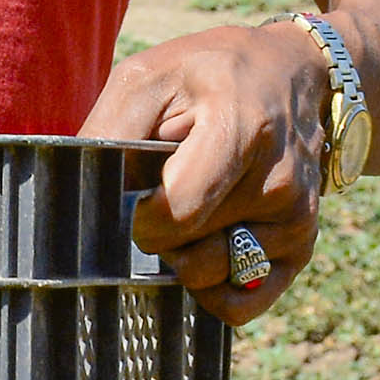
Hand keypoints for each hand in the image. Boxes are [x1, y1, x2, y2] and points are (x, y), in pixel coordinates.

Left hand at [78, 22, 329, 325]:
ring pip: (209, 278)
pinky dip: (211, 288)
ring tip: (189, 206)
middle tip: (162, 188)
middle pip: (189, 250)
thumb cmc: (206, 75)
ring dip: (182, 254)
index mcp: (241, 130)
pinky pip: (240, 306)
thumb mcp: (147, 77)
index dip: (138, 214)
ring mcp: (297, 220)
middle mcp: (279, 183)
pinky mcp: (303, 246)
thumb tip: (75, 197)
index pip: (178, 213)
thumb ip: (109, 133)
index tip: (131, 193)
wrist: (291, 73)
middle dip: (157, 229)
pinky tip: (205, 245)